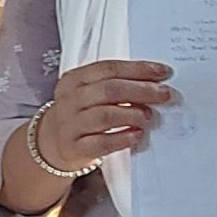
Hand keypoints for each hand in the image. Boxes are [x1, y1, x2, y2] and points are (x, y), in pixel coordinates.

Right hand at [37, 60, 174, 172]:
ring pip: (105, 116)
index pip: (109, 69)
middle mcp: (69, 100)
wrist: (52, 142)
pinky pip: (102, 143)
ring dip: (133, 114)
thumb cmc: (79, 114)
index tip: (162, 72)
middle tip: (163, 94)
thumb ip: (114, 84)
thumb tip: (153, 82)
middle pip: (109, 90)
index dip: (138, 69)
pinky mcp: (74, 147)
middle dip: (142, 91)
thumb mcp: (88, 92)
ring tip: (148, 116)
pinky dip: (123, 138)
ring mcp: (70, 124)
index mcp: (74, 80)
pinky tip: (137, 135)